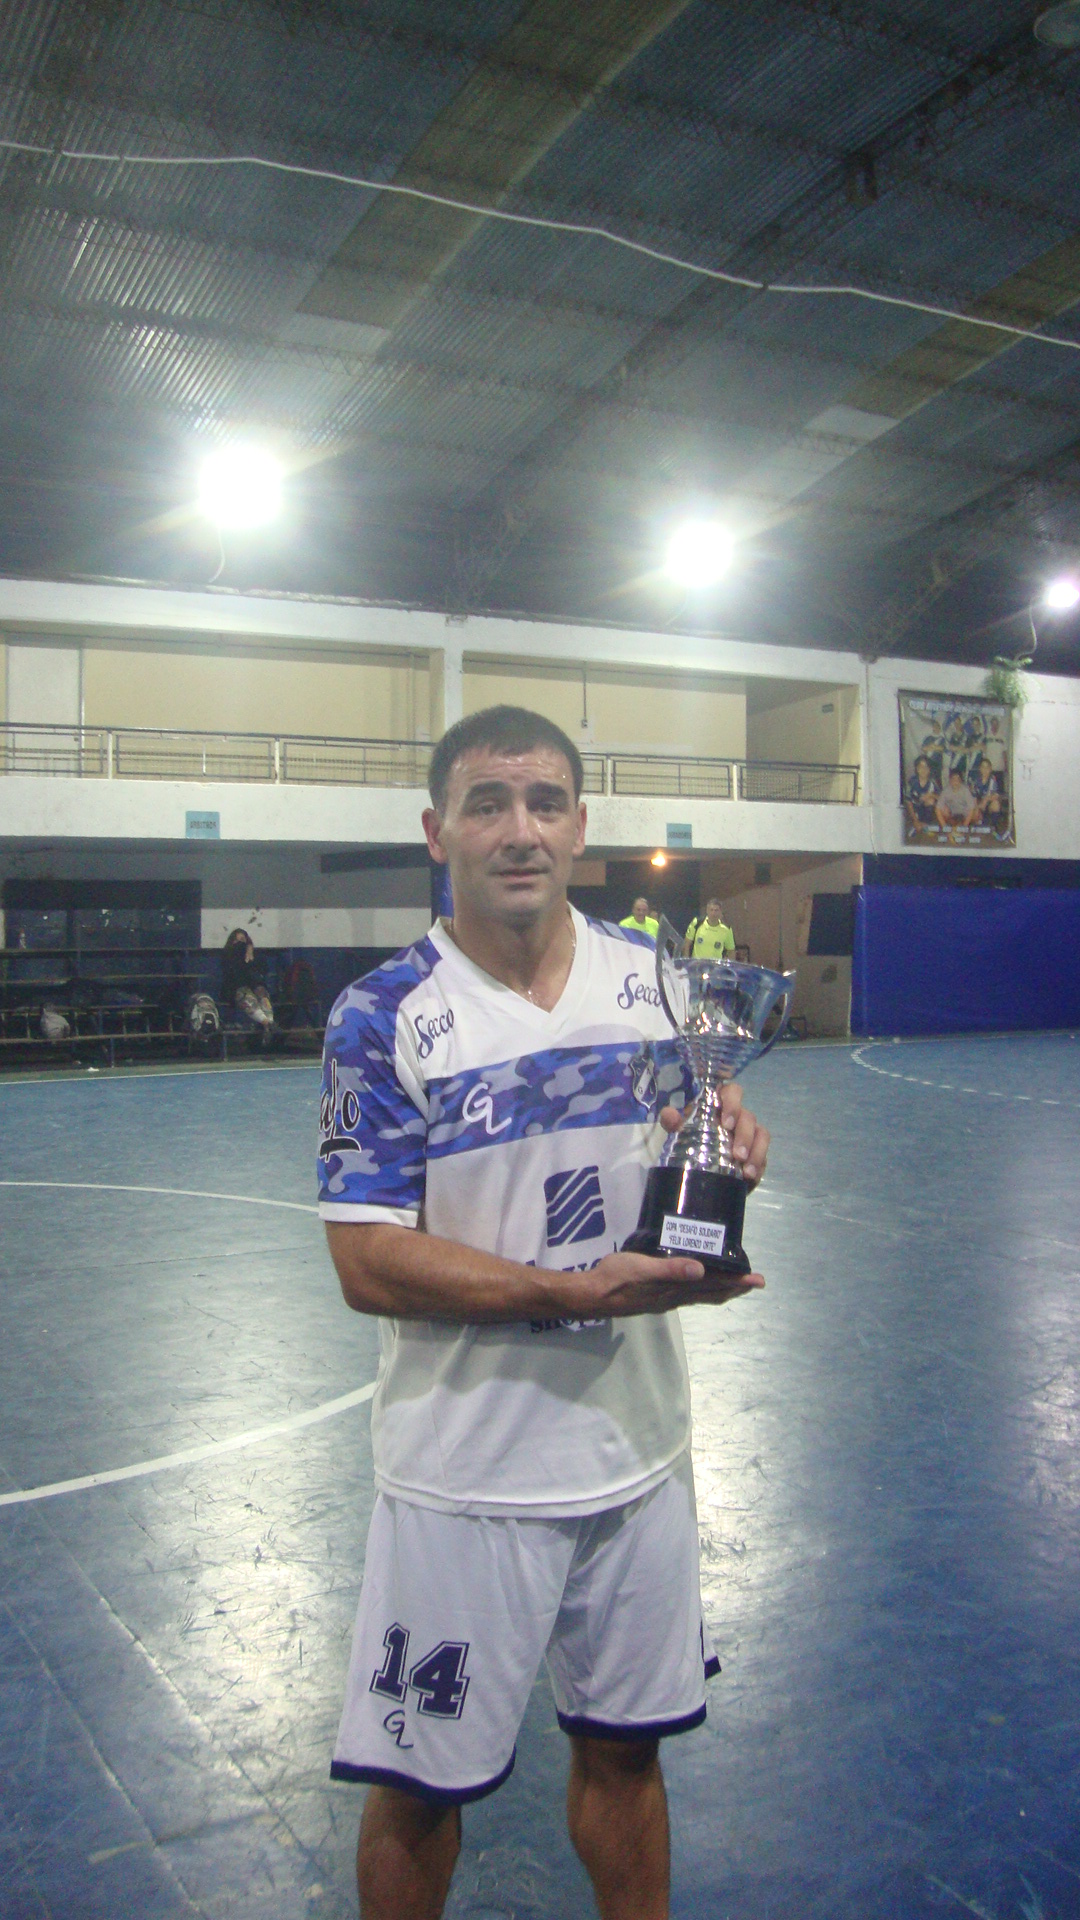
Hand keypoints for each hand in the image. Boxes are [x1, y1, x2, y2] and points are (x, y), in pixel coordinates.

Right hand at [566, 1248, 764, 1317]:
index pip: (714, 1285)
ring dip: (721, 1289)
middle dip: (735, 1287)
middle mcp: (676, 1296)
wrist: (592, 1295)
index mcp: (676, 1289)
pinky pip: (688, 1294)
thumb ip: (670, 1269)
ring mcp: (666, 1298)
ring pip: (702, 1295)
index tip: (758, 1280)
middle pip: (713, 1293)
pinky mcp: (656, 1295)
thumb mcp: (642, 1269)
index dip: (736, 1282)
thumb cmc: (616, 1278)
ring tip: (735, 1283)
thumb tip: (701, 1270)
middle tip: (756, 1282)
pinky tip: (698, 1282)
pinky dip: (702, 1288)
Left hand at [658, 1081, 769, 1187]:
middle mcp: (739, 1117)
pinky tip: (751, 1177)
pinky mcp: (757, 1152)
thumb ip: (674, 1123)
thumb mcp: (680, 1132)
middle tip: (737, 1154)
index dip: (733, 1102)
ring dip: (756, 1151)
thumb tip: (669, 1114)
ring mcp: (751, 1134)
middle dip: (744, 1135)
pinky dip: (759, 1164)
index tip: (727, 1122)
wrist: (700, 1168)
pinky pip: (764, 1154)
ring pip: (761, 1134)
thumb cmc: (691, 1141)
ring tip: (746, 1170)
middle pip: (748, 1117)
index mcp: (721, 1106)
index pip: (733, 1092)